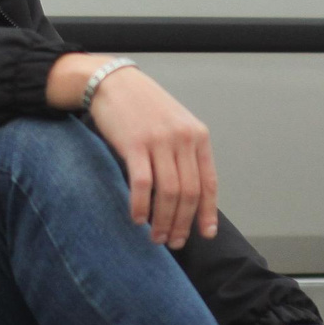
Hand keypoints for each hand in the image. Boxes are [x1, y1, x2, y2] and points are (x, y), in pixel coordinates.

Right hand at [48, 56, 217, 247]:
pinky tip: (137, 218)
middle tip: (174, 242)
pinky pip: (142, 184)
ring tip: (156, 236)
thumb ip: (185, 154)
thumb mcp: (175, 125)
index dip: (207, 212)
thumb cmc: (144, 108)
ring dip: (163, 221)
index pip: (209, 182)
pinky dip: (141, 206)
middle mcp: (183, 138)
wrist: (114, 82)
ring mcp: (159, 141)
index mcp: (198, 136)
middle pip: (189, 193)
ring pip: (168, 193)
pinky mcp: (134, 144)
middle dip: (183, 223)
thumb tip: (190, 195)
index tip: (206, 234)